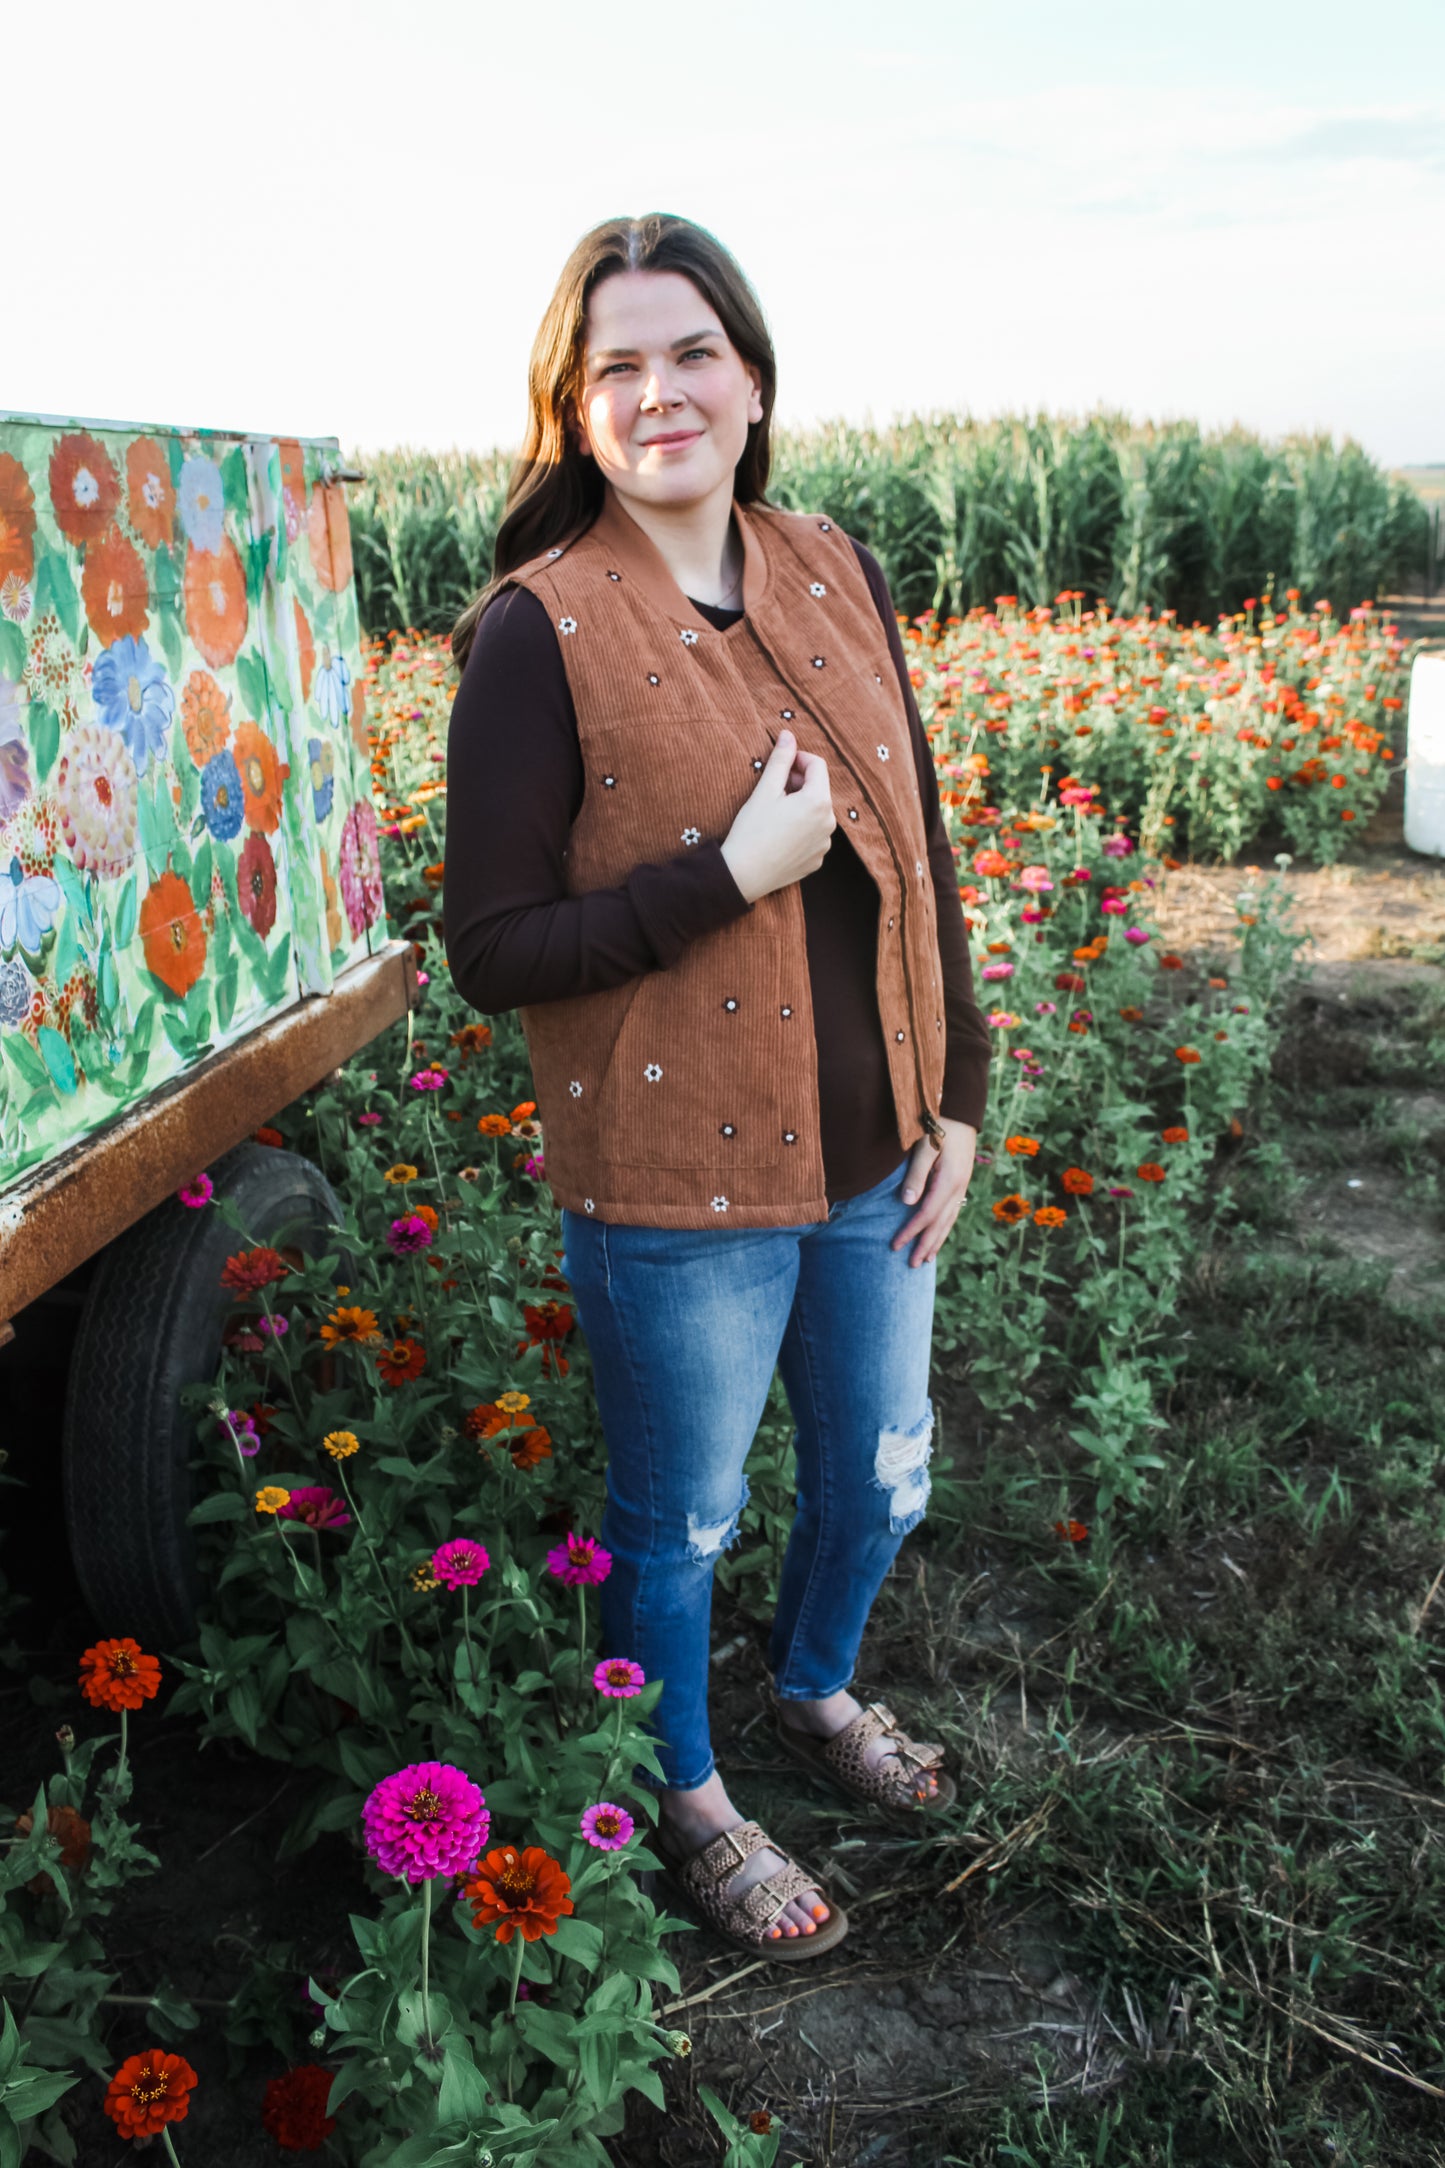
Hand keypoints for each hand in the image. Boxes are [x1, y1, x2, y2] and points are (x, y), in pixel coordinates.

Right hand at [719, 729, 835, 903]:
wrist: (743, 875)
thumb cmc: (752, 830)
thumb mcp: (765, 790)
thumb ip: (781, 759)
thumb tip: (788, 735)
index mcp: (819, 801)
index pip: (818, 765)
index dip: (798, 758)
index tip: (781, 762)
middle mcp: (829, 823)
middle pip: (819, 789)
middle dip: (799, 782)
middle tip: (773, 788)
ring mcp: (824, 844)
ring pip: (816, 813)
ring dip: (800, 805)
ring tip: (775, 812)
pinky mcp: (817, 860)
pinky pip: (813, 834)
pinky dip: (801, 827)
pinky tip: (779, 833)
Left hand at [891, 1117, 976, 1267]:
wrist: (959, 1108)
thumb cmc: (937, 1123)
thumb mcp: (924, 1147)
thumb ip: (916, 1175)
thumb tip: (907, 1204)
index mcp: (948, 1181)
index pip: (926, 1215)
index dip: (911, 1232)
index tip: (895, 1246)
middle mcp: (958, 1187)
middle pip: (940, 1224)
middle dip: (925, 1245)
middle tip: (912, 1265)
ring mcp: (961, 1184)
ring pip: (949, 1220)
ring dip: (937, 1240)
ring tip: (927, 1258)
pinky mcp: (960, 1180)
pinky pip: (952, 1211)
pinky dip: (944, 1226)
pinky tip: (938, 1233)